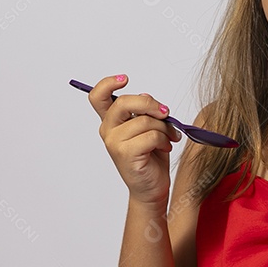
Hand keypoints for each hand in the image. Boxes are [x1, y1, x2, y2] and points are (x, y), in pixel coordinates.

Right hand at [87, 74, 181, 207]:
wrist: (152, 188)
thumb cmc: (151, 157)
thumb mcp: (150, 128)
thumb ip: (144, 112)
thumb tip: (146, 96)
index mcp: (112, 121)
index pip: (98, 97)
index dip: (108, 83)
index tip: (125, 79)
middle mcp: (108, 130)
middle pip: (123, 102)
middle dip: (150, 104)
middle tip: (165, 112)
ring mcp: (114, 142)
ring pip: (144, 120)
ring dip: (164, 128)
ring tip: (169, 138)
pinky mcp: (125, 154)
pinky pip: (150, 135)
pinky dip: (164, 140)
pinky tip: (165, 147)